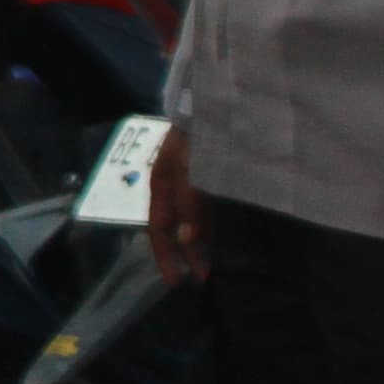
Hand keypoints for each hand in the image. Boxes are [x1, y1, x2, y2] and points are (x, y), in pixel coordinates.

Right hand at [145, 122, 209, 284]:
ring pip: (192, 218)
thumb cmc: (201, 134)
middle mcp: (173, 184)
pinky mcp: (211, 173)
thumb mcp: (191, 169)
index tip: (177, 283)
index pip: (158, 229)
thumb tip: (185, 241)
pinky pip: (208, 207)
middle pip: (174, 226)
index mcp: (160, 183)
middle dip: (185, 253)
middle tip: (204, 277)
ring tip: (216, 262)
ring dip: (201, 242)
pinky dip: (214, 226)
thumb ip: (189, 205)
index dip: (165, 257)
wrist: (221, 100)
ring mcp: (191, 179)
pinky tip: (225, 235)